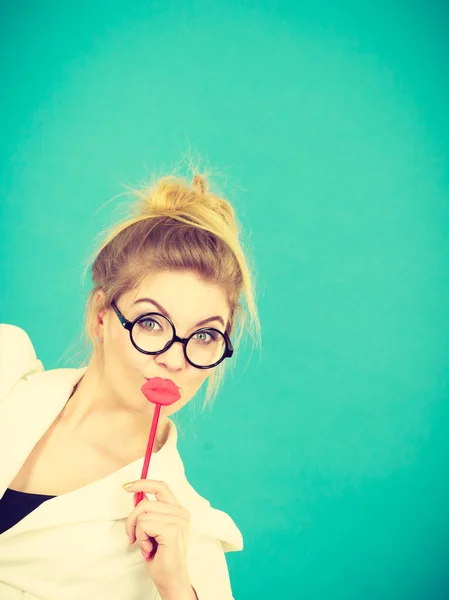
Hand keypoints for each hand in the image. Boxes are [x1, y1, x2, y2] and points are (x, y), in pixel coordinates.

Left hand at [123, 479, 191, 594]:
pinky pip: (144, 524)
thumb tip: (135, 494)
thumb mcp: (151, 530)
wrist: (171, 581)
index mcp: (178, 510)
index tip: (127, 486)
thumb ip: (147, 511)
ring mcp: (178, 521)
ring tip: (145, 545)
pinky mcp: (173, 530)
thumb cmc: (162, 558)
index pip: (161, 486)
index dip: (143, 483)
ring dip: (137, 532)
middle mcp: (181, 513)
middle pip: (145, 502)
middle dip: (131, 520)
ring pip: (142, 513)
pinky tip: (149, 549)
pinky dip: (141, 538)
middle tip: (131, 536)